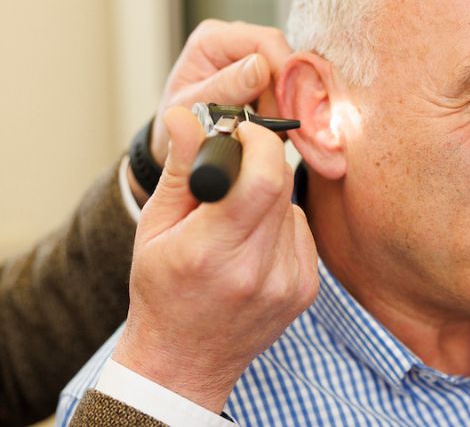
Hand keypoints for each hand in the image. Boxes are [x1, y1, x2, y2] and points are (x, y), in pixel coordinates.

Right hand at [113, 106, 318, 412]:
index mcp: (212, 251)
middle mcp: (258, 269)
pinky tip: (251, 247)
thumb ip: (180, 170)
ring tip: (233, 222)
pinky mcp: (306, 289)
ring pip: (292, 205)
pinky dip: (278, 226)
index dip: (257, 141)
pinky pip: (300, 231)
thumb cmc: (161, 292)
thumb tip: (187, 115)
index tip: (238, 133)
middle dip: (259, 160)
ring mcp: (289, 282)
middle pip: (282, 183)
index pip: (263, 176)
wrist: (185, 362)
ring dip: (267, 197)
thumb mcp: (154, 229)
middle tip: (233, 166)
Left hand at [128, 20, 291, 203]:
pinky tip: (270, 122)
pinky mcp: (262, 70)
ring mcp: (250, 53)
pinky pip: (285, 84)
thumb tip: (260, 66)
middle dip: (284, 91)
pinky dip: (283, 105)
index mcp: (211, 38)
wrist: (178, 137)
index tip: (287, 105)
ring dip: (285, 101)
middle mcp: (233, 38)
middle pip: (281, 55)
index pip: (265, 41)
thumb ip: (225, 87)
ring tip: (269, 127)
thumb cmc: (178, 122)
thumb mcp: (194, 106)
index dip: (283, 71)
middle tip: (277, 124)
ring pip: (287, 71)